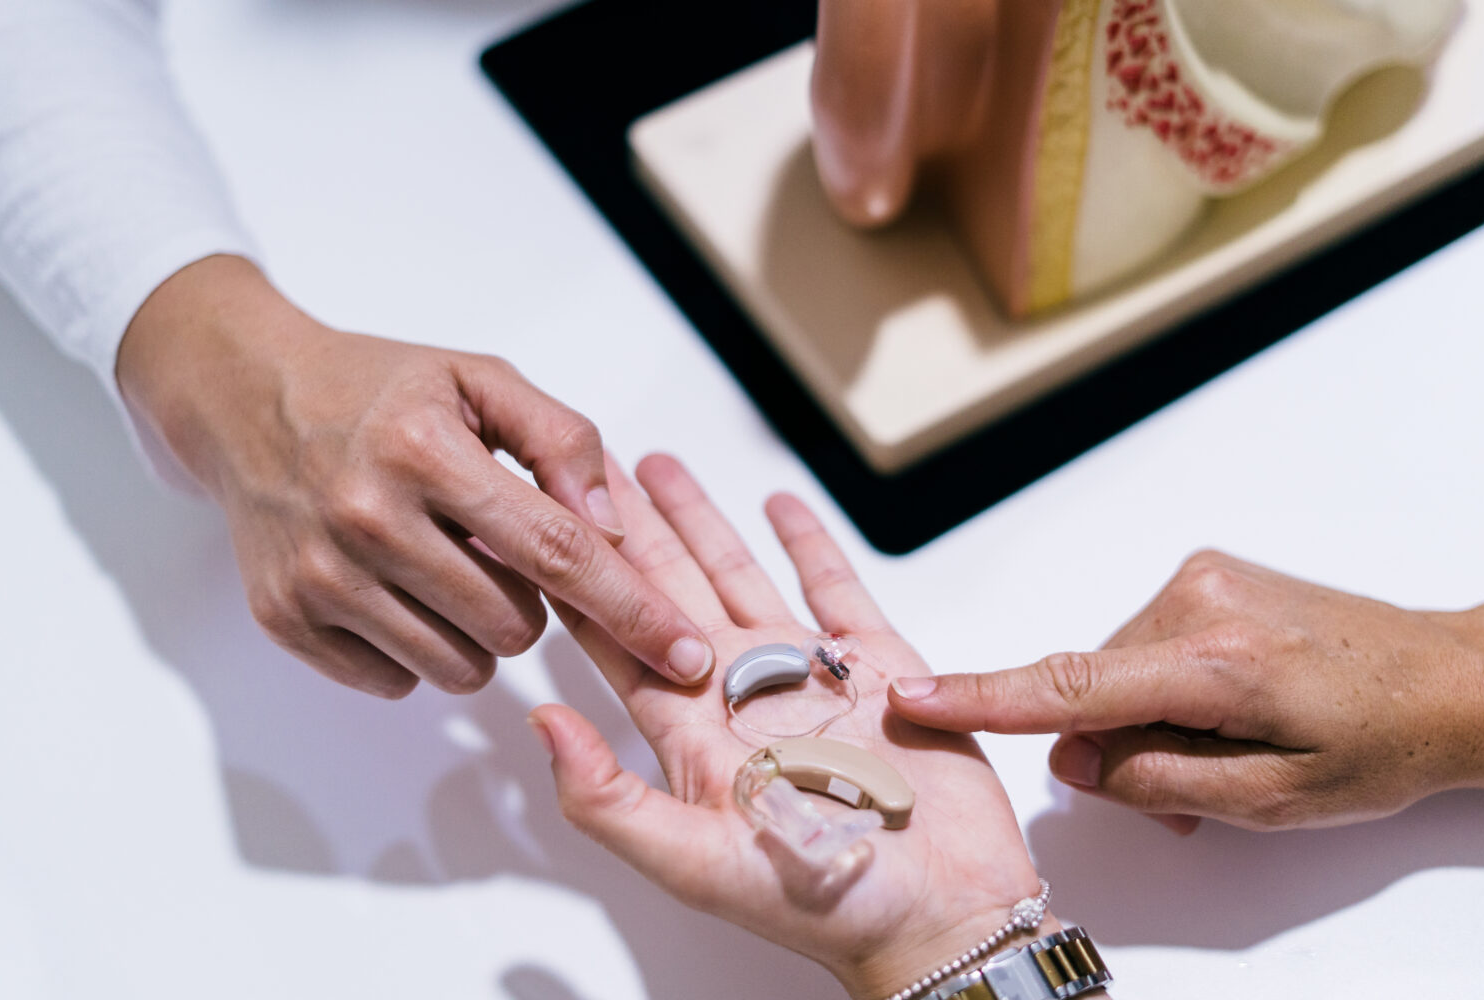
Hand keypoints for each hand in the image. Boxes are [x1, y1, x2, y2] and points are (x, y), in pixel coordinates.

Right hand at [116, 256, 713, 696]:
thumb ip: (563, 443)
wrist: (247, 399)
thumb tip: (615, 532)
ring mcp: (318, 577)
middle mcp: (365, 518)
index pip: (559, 552)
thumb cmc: (381, 391)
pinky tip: (395, 587)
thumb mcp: (481, 381)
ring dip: (477, 630)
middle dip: (532, 602)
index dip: (634, 610)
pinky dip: (415, 648)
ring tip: (443, 564)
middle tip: (492, 546)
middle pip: (515, 624)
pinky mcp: (285, 620)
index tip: (688, 655)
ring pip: (460, 667)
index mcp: (425, 450)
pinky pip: (396, 681)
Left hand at [530, 455, 1071, 999]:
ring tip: (661, 467)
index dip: (578, 580)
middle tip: (588, 464)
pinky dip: (806, 541)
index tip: (539, 522)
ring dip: (700, 521)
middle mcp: (744, 695)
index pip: (618, 640)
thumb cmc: (827, 908)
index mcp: (695, 735)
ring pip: (739, 575)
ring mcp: (810, 676)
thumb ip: (610, 797)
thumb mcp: (698, 862)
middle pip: (668, 590)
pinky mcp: (878, 667)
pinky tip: (779, 504)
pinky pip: (834, 586)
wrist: (944, 915)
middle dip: (630, 528)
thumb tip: (539, 721)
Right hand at [889, 549, 1483, 832]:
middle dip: (1120, 748)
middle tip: (1192, 795)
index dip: (985, 698)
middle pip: (1097, 689)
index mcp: (1218, 663)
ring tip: (1223, 751)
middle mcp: (1198, 601)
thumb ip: (1161, 781)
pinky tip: (1220, 710)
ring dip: (1146, 720)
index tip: (914, 698)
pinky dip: (1162, 687)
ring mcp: (1201, 578)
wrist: (1447, 677)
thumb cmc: (1381, 742)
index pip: (1073, 685)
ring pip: (1119, 669)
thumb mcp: (1276, 800)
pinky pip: (1145, 644)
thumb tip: (1076, 760)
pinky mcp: (1206, 574)